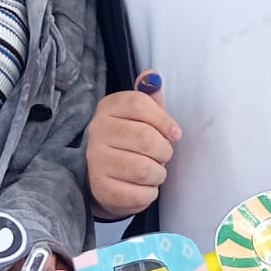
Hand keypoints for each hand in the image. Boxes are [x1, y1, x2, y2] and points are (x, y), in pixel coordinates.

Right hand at [87, 71, 181, 219]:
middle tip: (162, 155)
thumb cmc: (129, 142)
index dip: (164, 119)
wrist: (103, 178)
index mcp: (108, 108)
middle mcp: (97, 132)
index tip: (174, 133)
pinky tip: (143, 186)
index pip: (139, 104)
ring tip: (153, 171)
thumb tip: (152, 76)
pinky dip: (150, 192)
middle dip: (164, 150)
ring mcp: (96, 161)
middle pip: (145, 138)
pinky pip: (140, 193)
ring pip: (144, 168)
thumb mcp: (139, 117)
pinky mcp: (102, 189)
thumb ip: (149, 97)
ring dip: (158, 173)